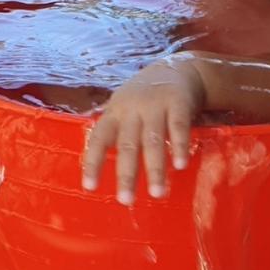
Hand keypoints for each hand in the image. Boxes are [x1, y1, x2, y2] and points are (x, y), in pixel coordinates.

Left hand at [82, 57, 204, 205]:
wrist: (176, 68)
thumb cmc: (144, 97)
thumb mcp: (123, 107)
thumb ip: (114, 132)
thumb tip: (95, 166)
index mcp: (115, 112)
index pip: (99, 138)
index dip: (93, 162)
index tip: (89, 188)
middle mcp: (132, 109)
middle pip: (127, 144)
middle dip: (126, 174)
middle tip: (126, 201)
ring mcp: (156, 105)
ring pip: (152, 140)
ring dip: (154, 168)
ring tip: (156, 193)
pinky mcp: (178, 103)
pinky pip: (178, 127)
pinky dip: (178, 146)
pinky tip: (180, 165)